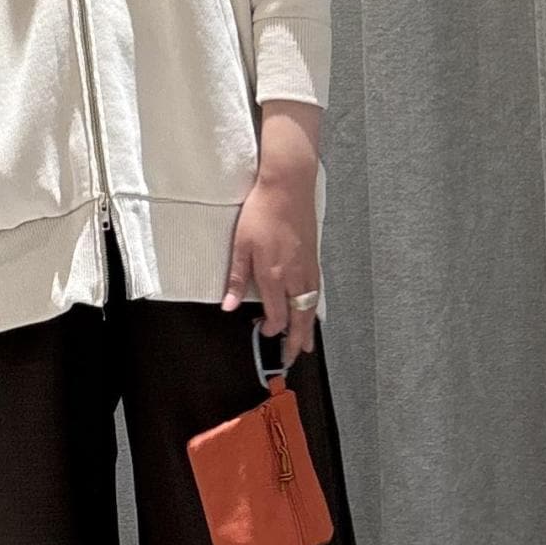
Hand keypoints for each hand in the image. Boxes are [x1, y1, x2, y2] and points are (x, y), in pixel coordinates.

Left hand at [221, 170, 320, 362]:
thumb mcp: (240, 245)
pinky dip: (314, 308)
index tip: (263, 333)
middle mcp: (295, 277)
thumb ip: (236, 279)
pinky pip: (317, 292)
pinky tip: (312, 311)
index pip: (276, 315)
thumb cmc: (262, 212)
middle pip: (299, 318)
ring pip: (311, 307)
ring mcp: (308, 268)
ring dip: (309, 328)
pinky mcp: (314, 259)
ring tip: (308, 344)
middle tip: (295, 358)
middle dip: (297, 341)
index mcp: (273, 276)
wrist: (288, 187)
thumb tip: (228, 307)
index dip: (271, 329)